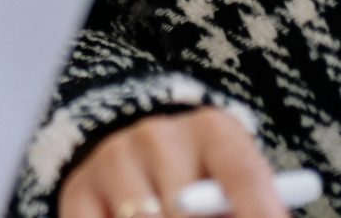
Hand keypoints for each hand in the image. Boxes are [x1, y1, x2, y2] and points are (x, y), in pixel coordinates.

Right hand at [60, 108, 286, 217]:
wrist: (137, 146)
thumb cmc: (205, 180)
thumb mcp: (233, 182)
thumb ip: (242, 202)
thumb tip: (263, 215)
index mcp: (213, 131)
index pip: (243, 175)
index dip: (260, 211)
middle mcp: (157, 136)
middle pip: (185, 210)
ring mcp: (112, 161)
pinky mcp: (77, 190)